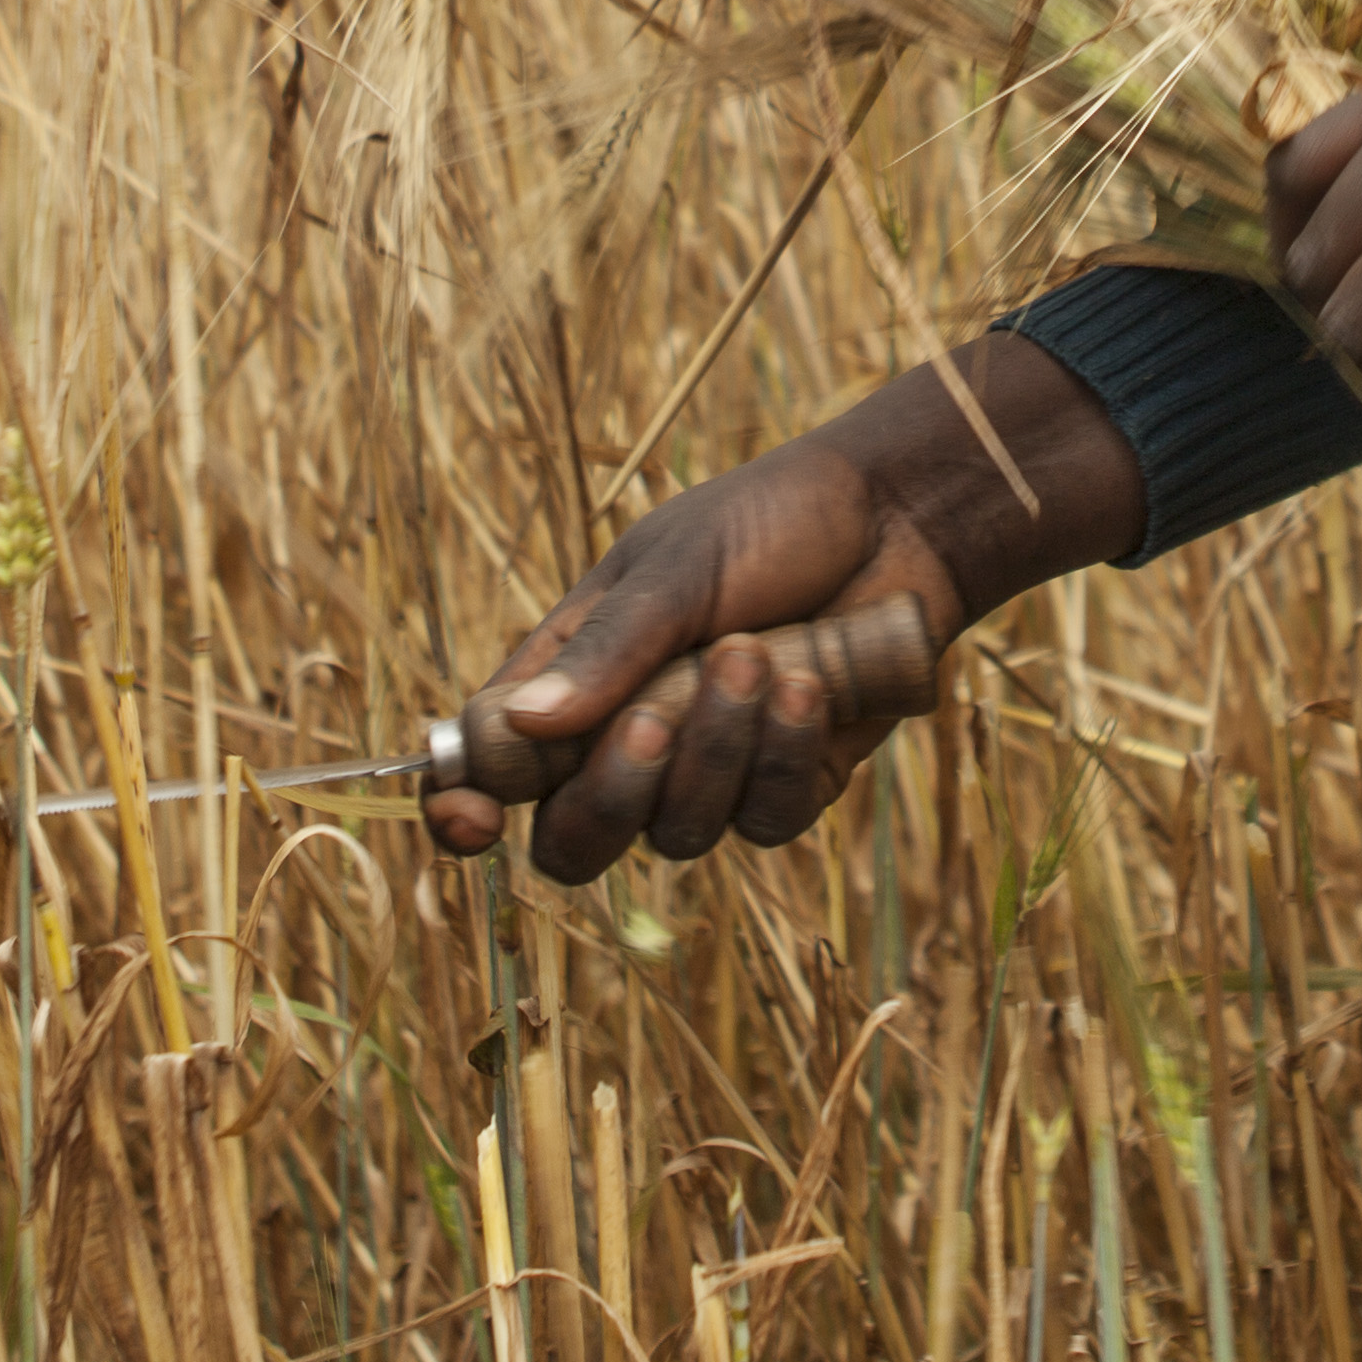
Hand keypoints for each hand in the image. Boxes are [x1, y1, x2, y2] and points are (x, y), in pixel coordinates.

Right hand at [426, 332, 1144, 882]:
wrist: (895, 521)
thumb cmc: (768, 526)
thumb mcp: (676, 567)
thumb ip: (605, 649)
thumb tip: (520, 728)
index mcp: (571, 679)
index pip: (494, 767)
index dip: (466, 807)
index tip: (469, 822)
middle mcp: (629, 741)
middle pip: (576, 839)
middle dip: (612, 794)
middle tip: (656, 718)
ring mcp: (709, 773)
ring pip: (678, 835)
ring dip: (718, 749)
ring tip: (756, 656)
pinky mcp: (787, 789)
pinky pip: (767, 823)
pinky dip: (787, 756)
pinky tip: (813, 687)